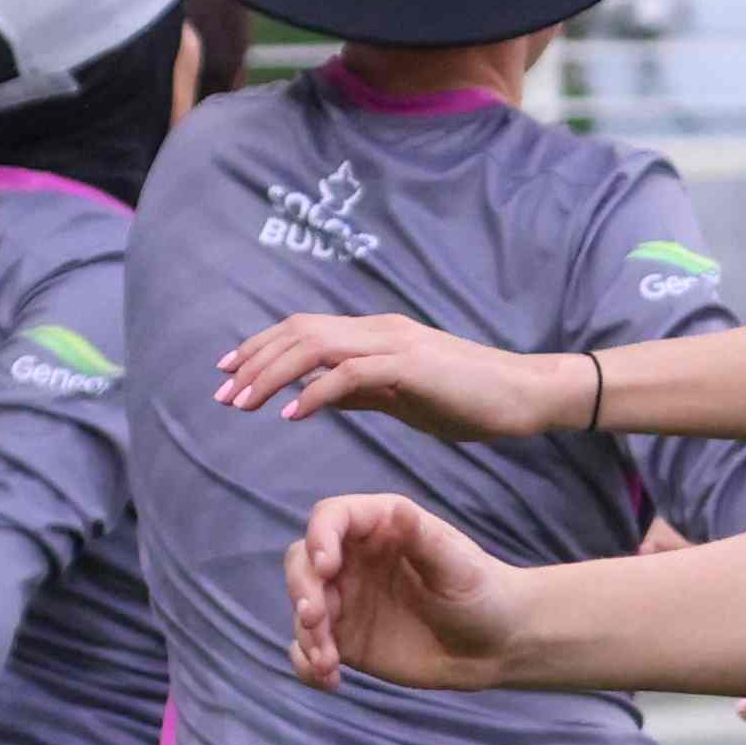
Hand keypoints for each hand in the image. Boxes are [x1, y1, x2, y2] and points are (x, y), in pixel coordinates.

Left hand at [215, 311, 575, 441]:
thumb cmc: (471, 399)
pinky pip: (349, 375)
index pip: (302, 330)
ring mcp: (393, 344)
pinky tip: (291, 415)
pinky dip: (314, 393)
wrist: (524, 394)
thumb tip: (316, 397)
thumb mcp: (405, 397)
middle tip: (221, 393)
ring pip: (314, 346)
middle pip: (297, 331)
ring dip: (271, 374)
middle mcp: (378, 330)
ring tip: (242, 403)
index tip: (227, 372)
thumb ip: (361, 392)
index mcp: (375, 334)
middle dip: (253, 361)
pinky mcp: (410, 367)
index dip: (259, 348)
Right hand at [291, 491, 539, 688]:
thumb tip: (397, 511)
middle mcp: (353, 560)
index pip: (332, 518)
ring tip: (328, 662)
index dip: (320, 537)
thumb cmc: (482, 593)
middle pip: (303, 562)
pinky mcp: (344, 640)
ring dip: (307, 634)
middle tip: (316, 620)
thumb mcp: (459, 566)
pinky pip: (310, 648)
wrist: (494, 645)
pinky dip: (307, 663)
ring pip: (303, 607)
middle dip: (303, 588)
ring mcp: (345, 600)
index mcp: (379, 527)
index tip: (326, 566)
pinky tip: (328, 679)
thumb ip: (424, 539)